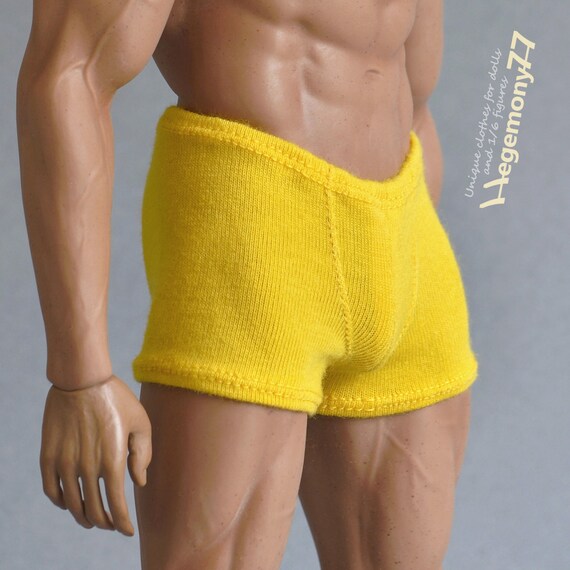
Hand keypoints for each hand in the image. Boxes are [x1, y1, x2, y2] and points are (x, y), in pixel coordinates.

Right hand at [39, 374, 151, 535]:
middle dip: (104, 523)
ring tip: (91, 519)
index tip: (127, 531)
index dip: (122, 524)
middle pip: (94, 510)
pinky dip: (60, 502)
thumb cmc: (116, 398)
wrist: (82, 379)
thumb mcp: (141, 421)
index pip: (117, 506)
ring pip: (72, 505)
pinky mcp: (48, 456)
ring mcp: (65, 462)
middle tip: (111, 524)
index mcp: (113, 460)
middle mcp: (88, 466)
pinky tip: (69, 502)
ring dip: (82, 517)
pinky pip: (51, 489)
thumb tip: (140, 482)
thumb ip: (143, 454)